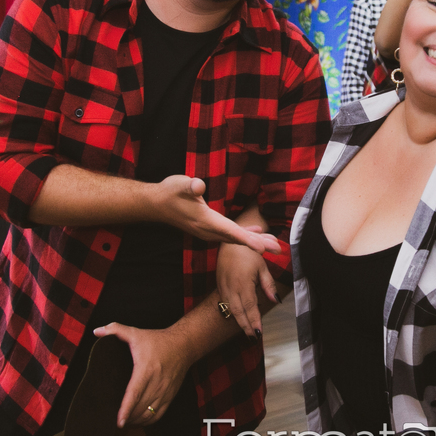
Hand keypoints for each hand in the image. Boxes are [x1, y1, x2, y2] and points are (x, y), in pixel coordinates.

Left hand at [94, 323, 193, 427]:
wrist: (184, 345)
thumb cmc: (159, 340)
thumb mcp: (136, 332)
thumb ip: (115, 329)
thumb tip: (96, 331)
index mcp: (146, 369)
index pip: (134, 394)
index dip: (126, 409)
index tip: (118, 421)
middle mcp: (156, 383)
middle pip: (140, 408)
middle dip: (127, 418)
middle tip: (113, 422)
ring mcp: (165, 391)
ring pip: (149, 414)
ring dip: (136, 421)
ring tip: (124, 422)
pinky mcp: (170, 395)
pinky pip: (159, 414)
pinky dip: (148, 421)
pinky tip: (138, 420)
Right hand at [156, 176, 280, 253]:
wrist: (156, 204)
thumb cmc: (170, 192)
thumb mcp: (180, 184)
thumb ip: (190, 186)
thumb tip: (198, 186)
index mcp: (206, 221)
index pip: (231, 232)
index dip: (248, 240)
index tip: (263, 249)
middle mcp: (208, 230)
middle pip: (238, 240)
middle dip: (259, 245)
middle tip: (280, 250)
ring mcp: (208, 232)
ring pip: (236, 239)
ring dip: (254, 242)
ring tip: (274, 245)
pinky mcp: (208, 229)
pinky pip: (231, 235)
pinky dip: (245, 236)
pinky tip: (258, 231)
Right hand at [216, 239, 278, 337]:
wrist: (230, 243)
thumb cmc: (248, 253)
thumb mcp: (262, 266)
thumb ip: (268, 284)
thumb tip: (275, 299)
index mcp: (243, 283)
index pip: (250, 306)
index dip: (254, 320)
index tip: (259, 332)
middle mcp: (232, 287)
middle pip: (238, 312)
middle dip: (246, 326)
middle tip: (253, 337)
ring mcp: (224, 287)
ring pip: (230, 309)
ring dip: (239, 321)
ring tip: (247, 332)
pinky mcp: (220, 286)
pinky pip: (225, 303)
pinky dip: (232, 313)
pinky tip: (238, 318)